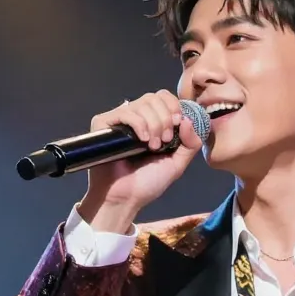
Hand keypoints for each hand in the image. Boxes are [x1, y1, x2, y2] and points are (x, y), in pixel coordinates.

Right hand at [79, 91, 202, 230]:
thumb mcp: (177, 163)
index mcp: (152, 122)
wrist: (125, 198)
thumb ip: (190, 143)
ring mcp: (119, 120)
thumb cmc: (147, 183)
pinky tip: (142, 140)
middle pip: (155, 97)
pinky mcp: (103, 124)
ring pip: (143, 103)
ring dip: (154, 124)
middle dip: (166, 118)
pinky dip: (139, 124)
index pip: (164, 97)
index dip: (174, 106)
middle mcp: (136, 117)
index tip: (178, 124)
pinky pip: (125, 112)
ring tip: (152, 146)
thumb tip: (189, 119)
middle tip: (164, 140)